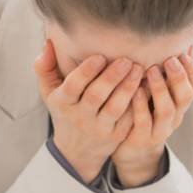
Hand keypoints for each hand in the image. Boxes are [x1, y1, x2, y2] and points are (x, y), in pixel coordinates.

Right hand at [34, 39, 142, 182]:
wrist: (77, 152)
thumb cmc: (65, 112)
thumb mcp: (49, 93)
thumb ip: (44, 67)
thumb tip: (49, 41)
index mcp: (63, 103)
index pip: (73, 86)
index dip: (86, 71)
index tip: (100, 57)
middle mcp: (80, 117)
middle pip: (96, 96)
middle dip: (112, 77)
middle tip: (127, 60)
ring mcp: (100, 128)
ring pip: (116, 108)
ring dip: (128, 88)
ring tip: (139, 69)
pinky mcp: (117, 136)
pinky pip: (130, 118)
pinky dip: (139, 102)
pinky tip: (147, 86)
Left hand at [112, 52, 192, 187]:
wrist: (133, 153)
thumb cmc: (146, 115)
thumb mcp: (160, 94)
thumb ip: (169, 73)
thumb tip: (183, 41)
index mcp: (180, 104)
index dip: (192, 70)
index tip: (182, 53)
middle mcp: (175, 117)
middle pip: (185, 97)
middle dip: (178, 77)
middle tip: (168, 60)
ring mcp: (160, 130)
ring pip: (167, 110)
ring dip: (160, 88)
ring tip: (150, 71)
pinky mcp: (142, 139)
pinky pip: (143, 121)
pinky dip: (140, 104)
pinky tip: (134, 90)